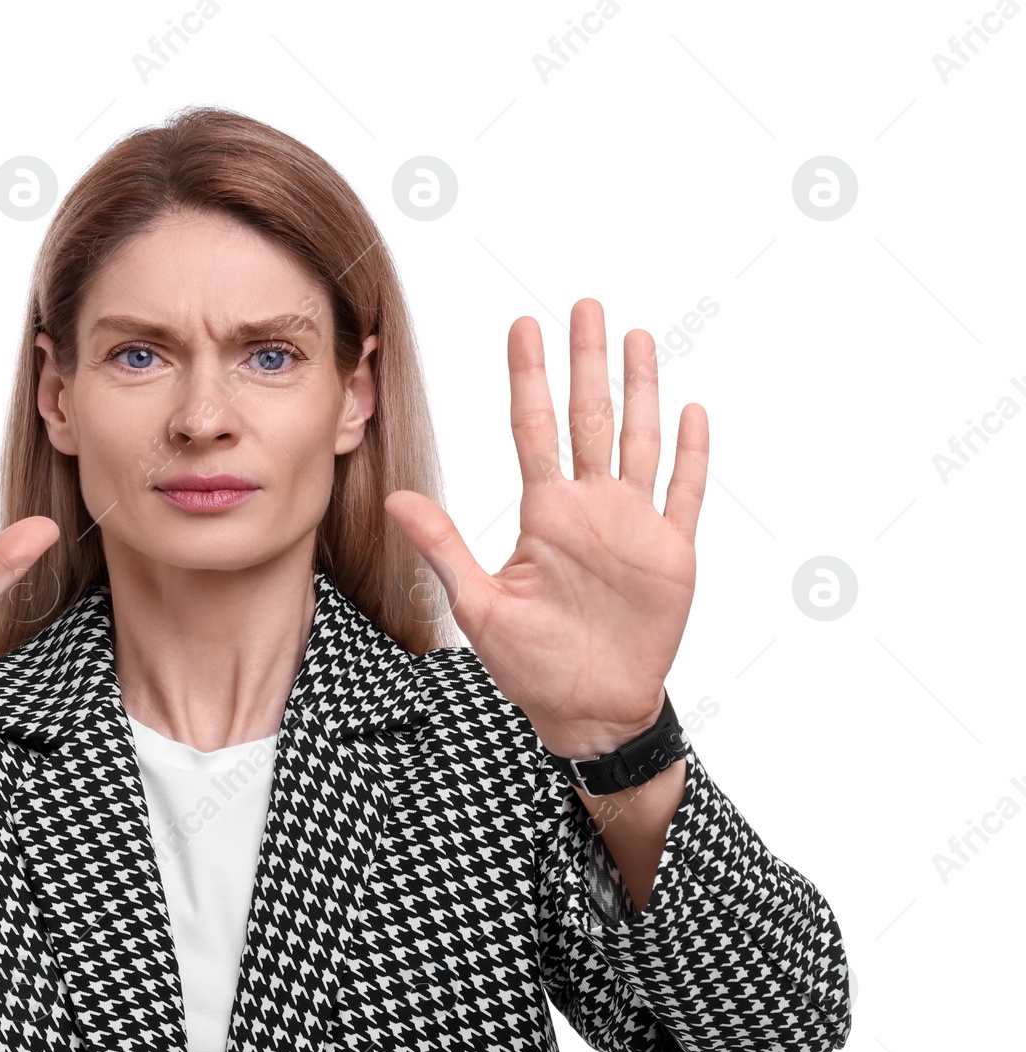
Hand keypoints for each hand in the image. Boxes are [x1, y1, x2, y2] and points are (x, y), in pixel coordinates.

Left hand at [386, 298, 703, 762]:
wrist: (588, 709)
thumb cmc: (533, 665)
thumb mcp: (479, 605)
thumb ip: (443, 548)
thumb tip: (396, 499)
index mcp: (545, 515)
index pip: (534, 428)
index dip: (529, 377)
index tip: (524, 325)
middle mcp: (590, 509)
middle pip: (590, 417)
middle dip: (587, 362)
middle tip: (585, 305)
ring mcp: (633, 526)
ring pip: (639, 440)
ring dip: (640, 390)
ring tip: (636, 337)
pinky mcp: (671, 552)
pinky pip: (684, 492)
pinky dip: (690, 453)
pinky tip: (691, 410)